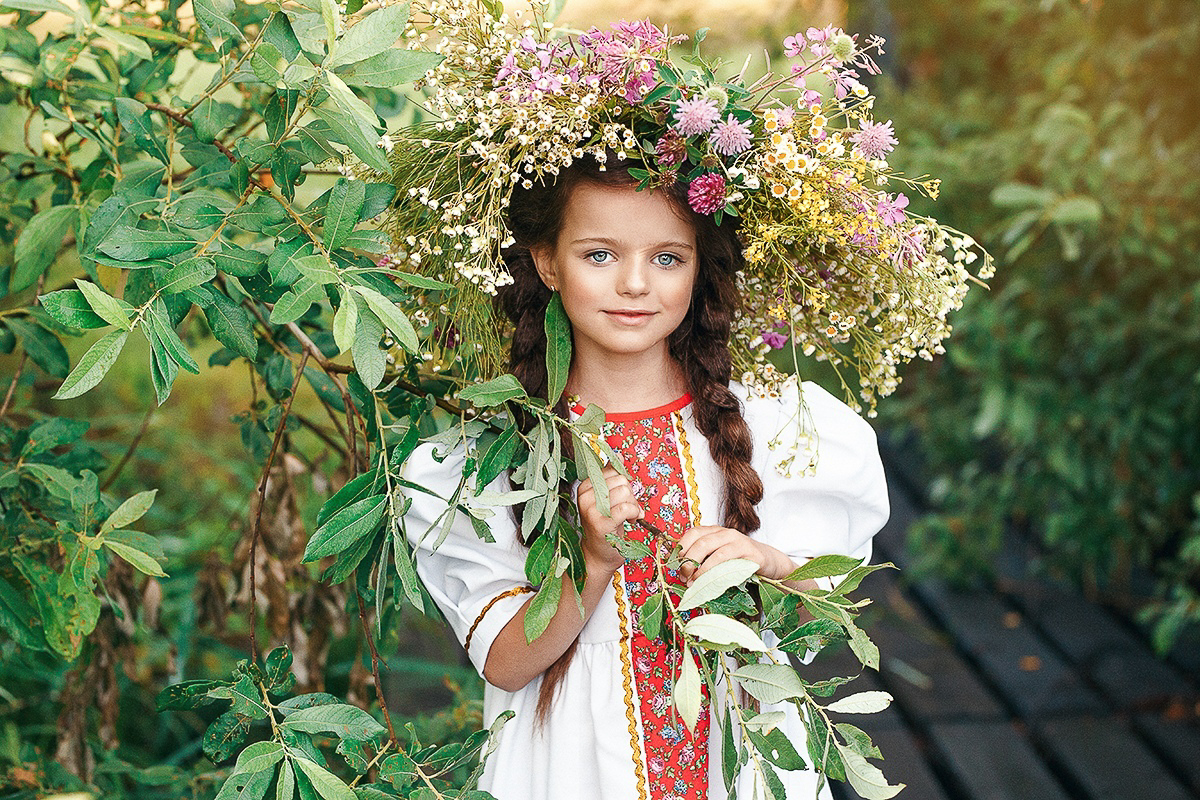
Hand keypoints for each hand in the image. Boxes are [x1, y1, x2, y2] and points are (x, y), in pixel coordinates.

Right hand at [577, 465, 643, 571]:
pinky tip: (630, 521)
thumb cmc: (605, 526)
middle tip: (627, 510)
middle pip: (621, 480)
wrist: (598, 555)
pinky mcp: (600, 523)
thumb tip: (618, 455)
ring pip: (625, 492)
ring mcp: (591, 509)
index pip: (613, 471)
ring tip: (628, 517)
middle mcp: (584, 496)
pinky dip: (633, 513)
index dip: (623, 484)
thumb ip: (611, 477)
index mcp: (585, 486)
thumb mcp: (607, 498)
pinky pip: (626, 508)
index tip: (622, 498)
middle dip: (631, 495)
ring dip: (633, 506)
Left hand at [677, 525, 796, 582]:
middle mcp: (725, 532)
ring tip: (692, 582)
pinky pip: (725, 558)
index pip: (692, 533)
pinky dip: (712, 570)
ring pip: (710, 548)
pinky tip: (708, 581)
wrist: (770, 563)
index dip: (681, 548)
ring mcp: (737, 540)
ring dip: (698, 567)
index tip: (676, 565)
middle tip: (683, 577)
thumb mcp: (720, 558)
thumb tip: (682, 574)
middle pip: (699, 541)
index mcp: (715, 532)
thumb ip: (704, 561)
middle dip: (687, 560)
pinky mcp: (749, 551)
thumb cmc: (741, 562)